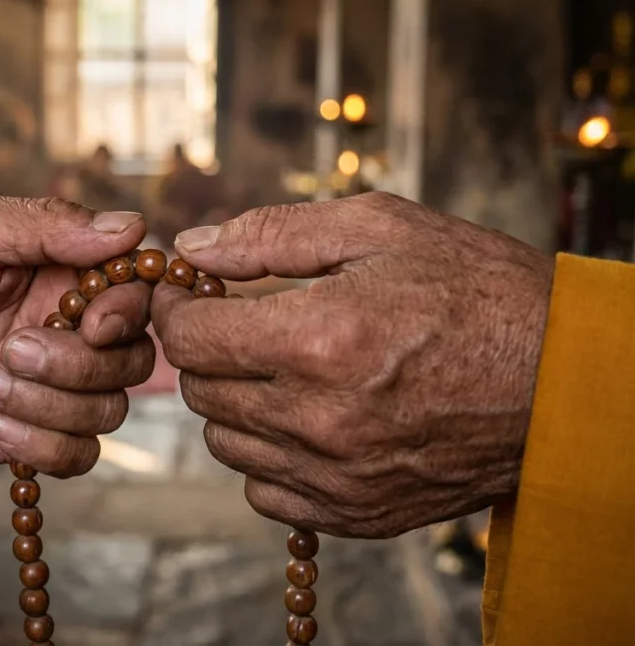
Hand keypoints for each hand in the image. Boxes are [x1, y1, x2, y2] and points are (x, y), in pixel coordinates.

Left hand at [0, 194, 154, 476]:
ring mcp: (44, 385)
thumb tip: (133, 226)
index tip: (91, 320)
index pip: (135, 295)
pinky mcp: (17, 433)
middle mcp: (63, 329)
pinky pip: (73, 456)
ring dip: (51, 403)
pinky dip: (42, 445)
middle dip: (80, 364)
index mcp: (59, 273)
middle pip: (132, 361)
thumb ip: (47, 225)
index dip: (128, 313)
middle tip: (12, 347)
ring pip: (106, 412)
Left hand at [152, 192, 553, 537]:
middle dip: (205, 350)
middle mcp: (319, 418)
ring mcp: (336, 476)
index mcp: (320, 338)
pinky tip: (301, 419)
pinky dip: (265, 455)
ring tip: (276, 368)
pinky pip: (264, 492)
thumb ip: (273, 234)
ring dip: (233, 401)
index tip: (191, 296)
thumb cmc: (477, 292)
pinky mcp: (355, 512)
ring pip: (225, 444)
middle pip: (201, 391)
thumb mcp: (381, 228)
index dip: (178, 310)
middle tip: (237, 324)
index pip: (191, 338)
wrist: (562, 382)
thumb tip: (193, 247)